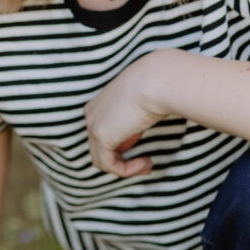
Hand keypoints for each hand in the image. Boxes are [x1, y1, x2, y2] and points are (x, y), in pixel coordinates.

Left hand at [84, 52, 174, 176]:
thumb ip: (131, 122)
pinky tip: (147, 162)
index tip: (142, 143)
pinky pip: (109, 165)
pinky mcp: (102, 136)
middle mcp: (91, 113)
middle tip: (147, 161)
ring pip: (102, 160)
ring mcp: (93, 125)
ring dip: (126, 168)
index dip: (122, 144)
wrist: (158, 80)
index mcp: (99, 104)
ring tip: (148, 164)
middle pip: (99, 148)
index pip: (103, 133)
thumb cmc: (157, 87)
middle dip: (122, 159)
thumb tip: (131, 141)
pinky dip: (128, 170)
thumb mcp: (140, 105)